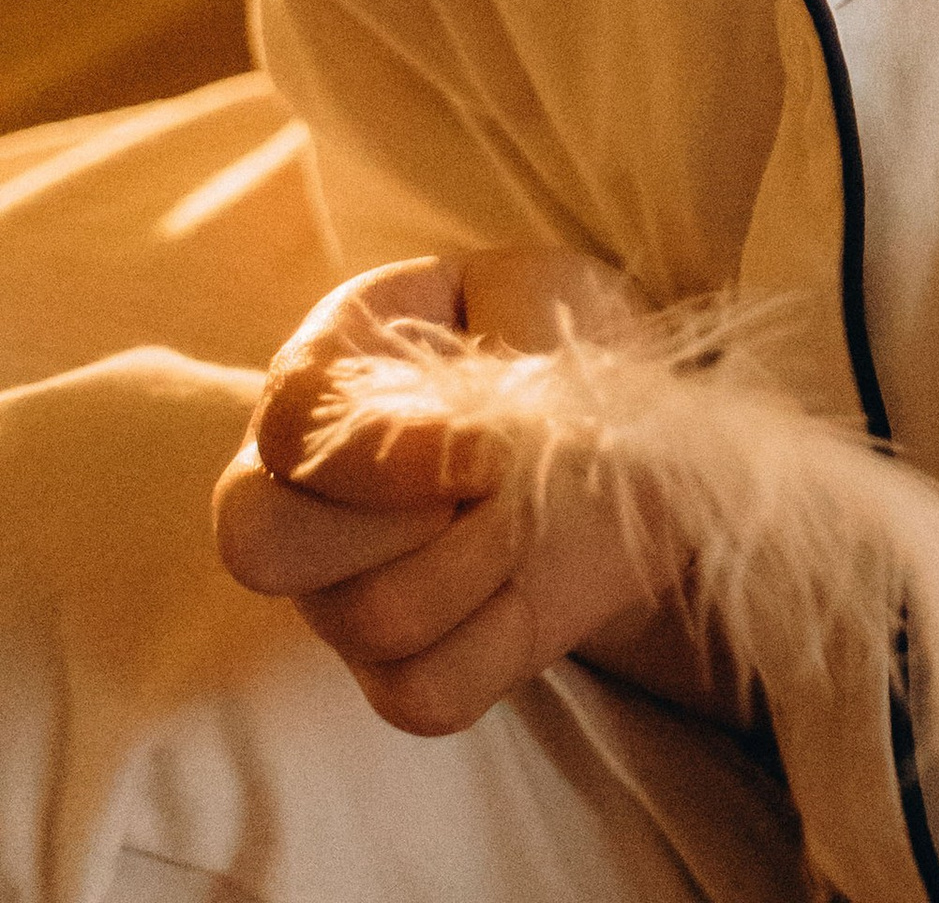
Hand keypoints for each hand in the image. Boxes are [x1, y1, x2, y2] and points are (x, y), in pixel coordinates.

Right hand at [213, 248, 671, 734]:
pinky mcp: (395, 675)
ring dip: (480, 564)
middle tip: (494, 482)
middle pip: (260, 543)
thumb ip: (494, 336)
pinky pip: (420, 696)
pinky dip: (498, 644)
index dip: (381, 451)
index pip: (286, 426)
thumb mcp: (542, 294)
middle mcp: (300, 491)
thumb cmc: (558, 343)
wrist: (626, 440)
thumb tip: (462, 437)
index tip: (491, 446)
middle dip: (400, 518)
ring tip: (529, 515)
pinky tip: (529, 588)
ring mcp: (337, 594)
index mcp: (322, 372)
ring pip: (364, 619)